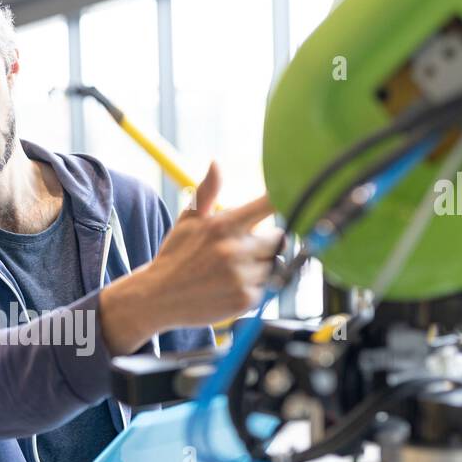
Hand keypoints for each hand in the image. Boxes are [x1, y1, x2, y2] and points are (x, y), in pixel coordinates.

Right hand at [99, 162, 282, 354]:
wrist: (158, 297)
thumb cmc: (176, 255)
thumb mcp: (188, 220)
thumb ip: (208, 191)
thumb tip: (216, 162)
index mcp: (224, 225)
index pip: (269, 205)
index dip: (287, 199)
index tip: (303, 194)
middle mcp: (234, 250)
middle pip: (279, 238)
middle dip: (268, 241)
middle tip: (245, 248)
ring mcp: (241, 276)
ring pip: (275, 264)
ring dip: (263, 265)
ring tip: (233, 269)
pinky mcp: (245, 299)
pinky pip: (268, 287)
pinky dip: (256, 286)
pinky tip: (231, 285)